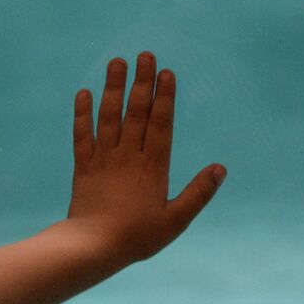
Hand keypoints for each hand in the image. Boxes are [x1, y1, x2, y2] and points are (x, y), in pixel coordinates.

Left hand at [66, 52, 224, 267]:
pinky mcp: (83, 168)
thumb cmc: (137, 237)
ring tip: (116, 62)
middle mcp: (128, 156)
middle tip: (144, 55)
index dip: (164, 97)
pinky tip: (83, 94)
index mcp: (153, 166)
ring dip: (113, 89)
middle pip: (136, 112)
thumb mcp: (176, 220)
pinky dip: (82, 115)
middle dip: (141, 82)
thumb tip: (221, 169)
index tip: (166, 72)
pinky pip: (82, 136)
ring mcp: (104, 159)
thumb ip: (199, 193)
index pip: (160, 123)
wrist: (92, 248)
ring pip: (109, 117)